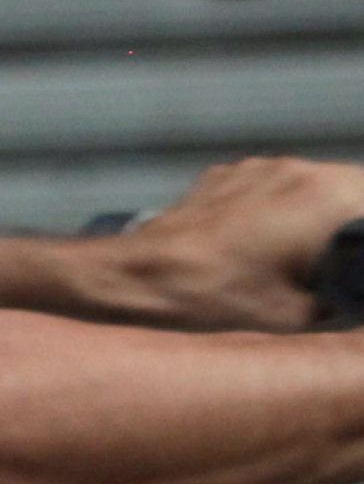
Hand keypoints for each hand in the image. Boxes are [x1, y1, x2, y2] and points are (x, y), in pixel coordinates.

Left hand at [112, 156, 363, 331]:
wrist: (141, 277)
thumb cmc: (220, 297)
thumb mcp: (299, 314)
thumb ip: (341, 302)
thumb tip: (351, 302)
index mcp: (322, 194)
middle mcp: (291, 169)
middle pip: (349, 185)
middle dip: (355, 216)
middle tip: (352, 251)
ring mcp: (253, 168)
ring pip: (309, 181)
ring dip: (322, 207)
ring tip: (319, 248)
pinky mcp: (223, 177)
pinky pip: (270, 185)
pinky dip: (283, 205)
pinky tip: (274, 238)